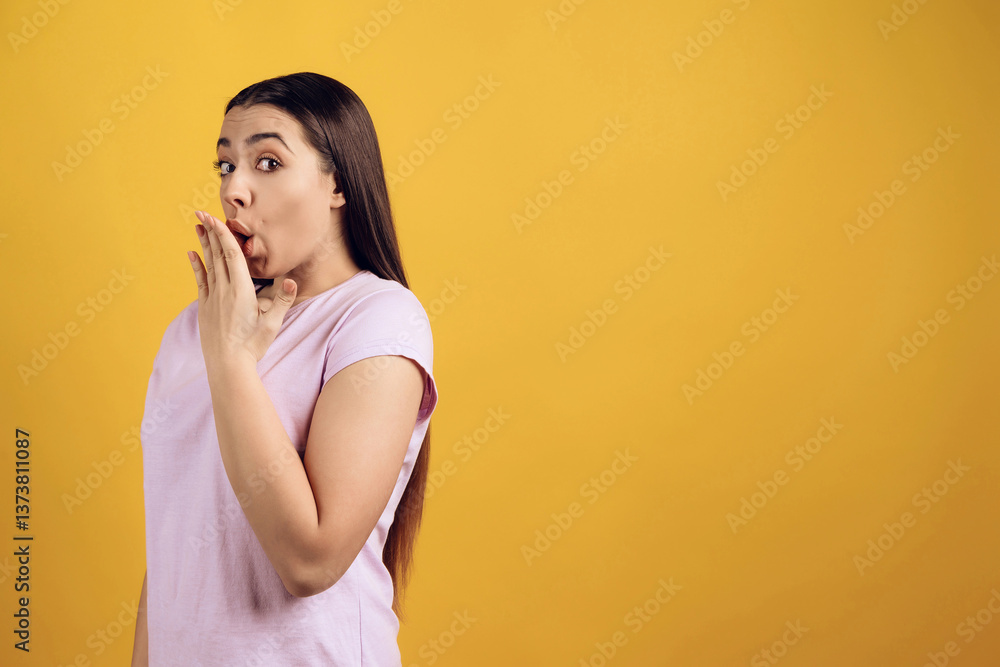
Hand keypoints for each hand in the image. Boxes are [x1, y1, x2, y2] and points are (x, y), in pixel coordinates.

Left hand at [188, 210, 296, 369]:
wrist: (228, 366)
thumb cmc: (253, 345)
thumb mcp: (272, 323)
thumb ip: (283, 299)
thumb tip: (293, 279)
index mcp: (241, 290)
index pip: (231, 254)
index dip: (223, 233)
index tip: (214, 216)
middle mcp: (223, 290)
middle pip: (217, 255)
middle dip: (211, 232)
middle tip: (202, 212)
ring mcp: (212, 298)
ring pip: (208, 265)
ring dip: (204, 244)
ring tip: (198, 227)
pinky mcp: (205, 308)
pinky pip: (200, 281)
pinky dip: (196, 265)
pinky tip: (192, 254)